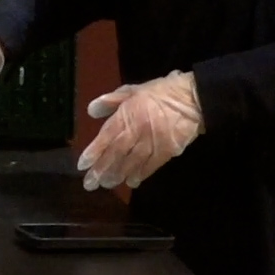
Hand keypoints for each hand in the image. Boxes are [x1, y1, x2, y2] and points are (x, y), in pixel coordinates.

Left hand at [75, 70, 201, 190]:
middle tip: (90, 184)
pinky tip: (131, 182)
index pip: (106, 137)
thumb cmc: (160, 93)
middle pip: (116, 153)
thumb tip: (91, 111)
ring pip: (131, 162)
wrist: (192, 99)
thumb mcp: (133, 90)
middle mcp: (137, 130)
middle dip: (101, 170)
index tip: (82, 165)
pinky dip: (140, 174)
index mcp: (127, 115)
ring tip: (107, 184)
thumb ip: (111, 100)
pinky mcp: (167, 150)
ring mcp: (153, 142)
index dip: (93, 152)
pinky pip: (151, 166)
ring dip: (117, 175)